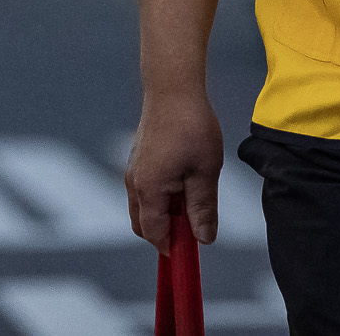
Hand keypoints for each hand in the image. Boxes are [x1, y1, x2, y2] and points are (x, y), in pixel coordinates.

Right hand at [125, 89, 224, 252]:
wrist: (172, 87)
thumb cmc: (191, 127)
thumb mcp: (205, 171)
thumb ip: (203, 208)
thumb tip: (204, 239)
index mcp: (148, 190)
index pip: (155, 234)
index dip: (173, 247)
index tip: (193, 251)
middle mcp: (134, 183)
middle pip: (143, 225)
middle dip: (167, 233)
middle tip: (195, 223)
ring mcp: (133, 170)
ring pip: (143, 207)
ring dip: (165, 213)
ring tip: (193, 194)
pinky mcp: (138, 159)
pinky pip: (145, 190)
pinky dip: (161, 197)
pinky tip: (185, 177)